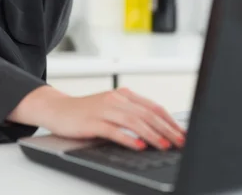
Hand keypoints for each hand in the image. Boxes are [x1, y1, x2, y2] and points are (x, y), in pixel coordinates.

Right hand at [7, 86, 185, 150]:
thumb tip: (158, 130)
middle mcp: (116, 99)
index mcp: (123, 95)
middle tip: (180, 142)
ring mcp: (104, 109)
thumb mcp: (112, 109)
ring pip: (133, 121)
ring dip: (152, 134)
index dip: (170, 120)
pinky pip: (114, 130)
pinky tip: (138, 145)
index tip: (182, 133)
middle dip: (166, 129)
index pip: (153, 107)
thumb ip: (131, 114)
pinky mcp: (93, 121)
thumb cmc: (86, 112)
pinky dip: (128, 138)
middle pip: (147, 114)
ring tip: (164, 145)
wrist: (58, 109)